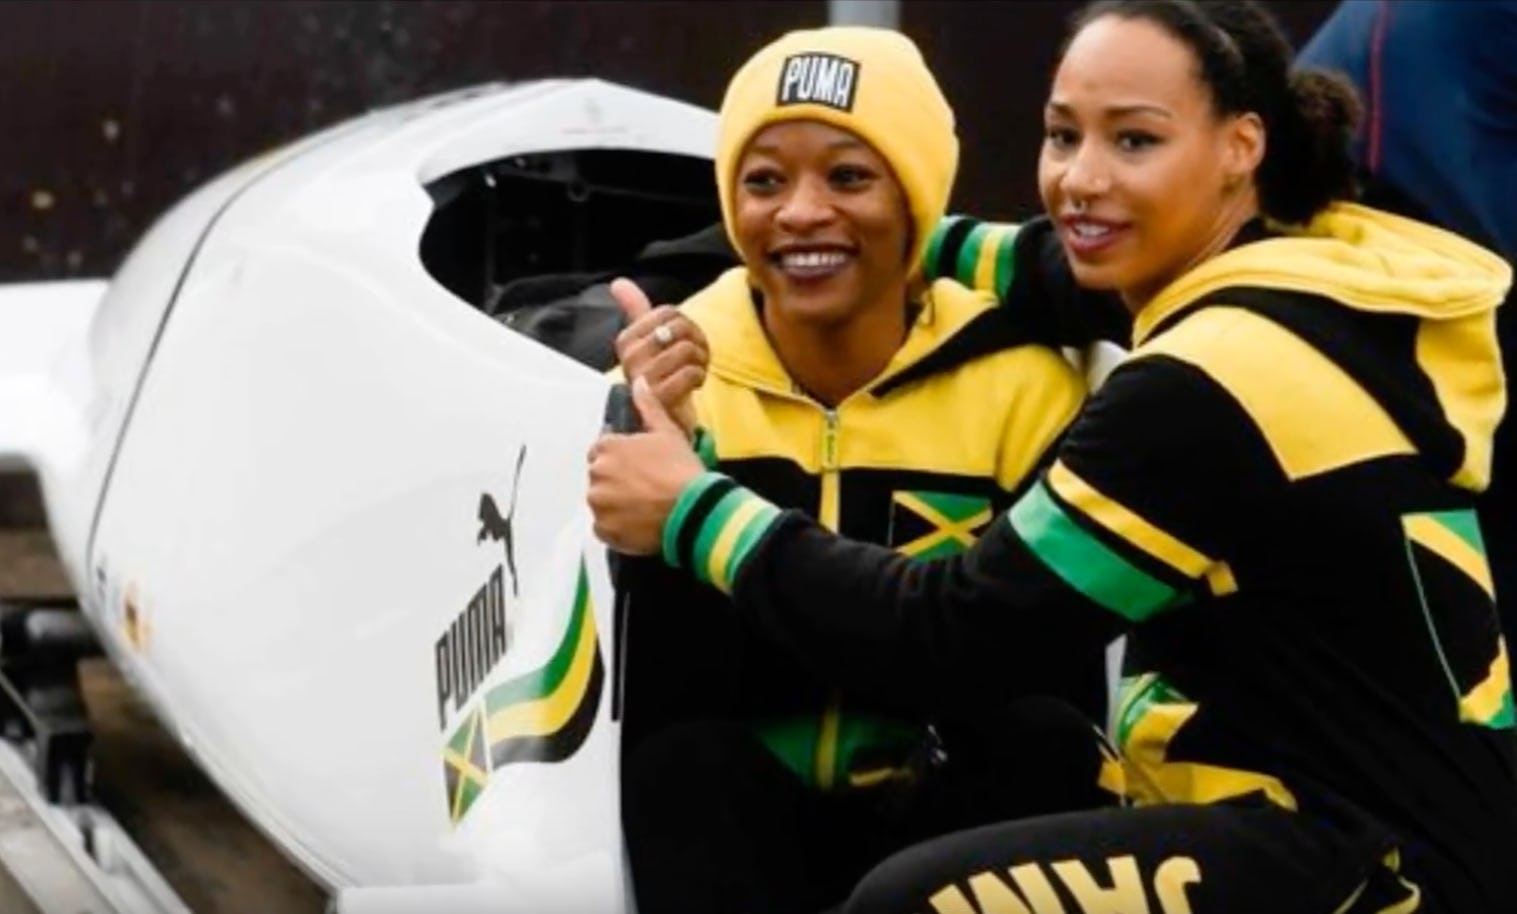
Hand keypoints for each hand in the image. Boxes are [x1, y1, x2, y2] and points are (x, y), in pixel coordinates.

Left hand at [588, 377, 707, 555]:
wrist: (693, 510)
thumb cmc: (681, 470)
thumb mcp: (667, 432)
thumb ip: (648, 406)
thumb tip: (639, 382)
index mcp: (607, 448)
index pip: (602, 450)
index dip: (622, 458)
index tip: (639, 466)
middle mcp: (597, 475)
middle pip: (601, 477)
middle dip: (617, 481)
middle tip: (646, 487)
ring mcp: (598, 504)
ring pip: (602, 502)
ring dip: (617, 504)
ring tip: (645, 507)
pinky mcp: (604, 530)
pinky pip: (604, 528)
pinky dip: (618, 527)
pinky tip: (641, 523)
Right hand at [610, 278, 706, 437]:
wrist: (662, 420)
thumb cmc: (659, 378)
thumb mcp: (648, 341)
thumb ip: (634, 310)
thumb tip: (618, 282)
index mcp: (626, 340)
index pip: (667, 312)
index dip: (687, 323)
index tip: (688, 341)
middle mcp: (629, 358)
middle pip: (677, 328)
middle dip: (697, 341)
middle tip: (697, 357)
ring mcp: (642, 379)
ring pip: (685, 349)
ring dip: (700, 360)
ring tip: (696, 370)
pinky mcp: (658, 398)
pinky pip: (689, 372)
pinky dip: (699, 376)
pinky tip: (695, 384)